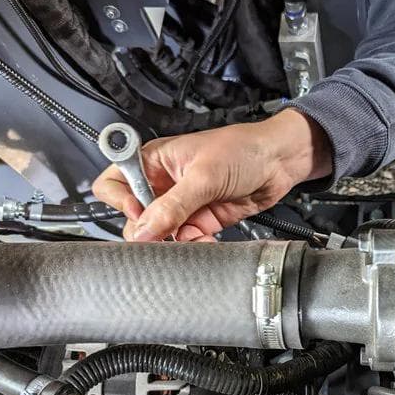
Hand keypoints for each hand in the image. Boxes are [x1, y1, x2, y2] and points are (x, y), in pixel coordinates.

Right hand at [92, 109, 332, 241]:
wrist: (280, 161)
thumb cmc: (244, 148)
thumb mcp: (204, 175)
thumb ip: (173, 206)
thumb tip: (143, 230)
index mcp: (153, 161)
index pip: (114, 183)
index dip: (120, 201)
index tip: (138, 212)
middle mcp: (164, 184)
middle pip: (135, 216)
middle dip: (149, 230)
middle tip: (166, 234)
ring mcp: (182, 204)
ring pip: (161, 233)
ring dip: (174, 241)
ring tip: (194, 237)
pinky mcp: (202, 219)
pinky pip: (185, 240)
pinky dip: (194, 245)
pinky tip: (207, 240)